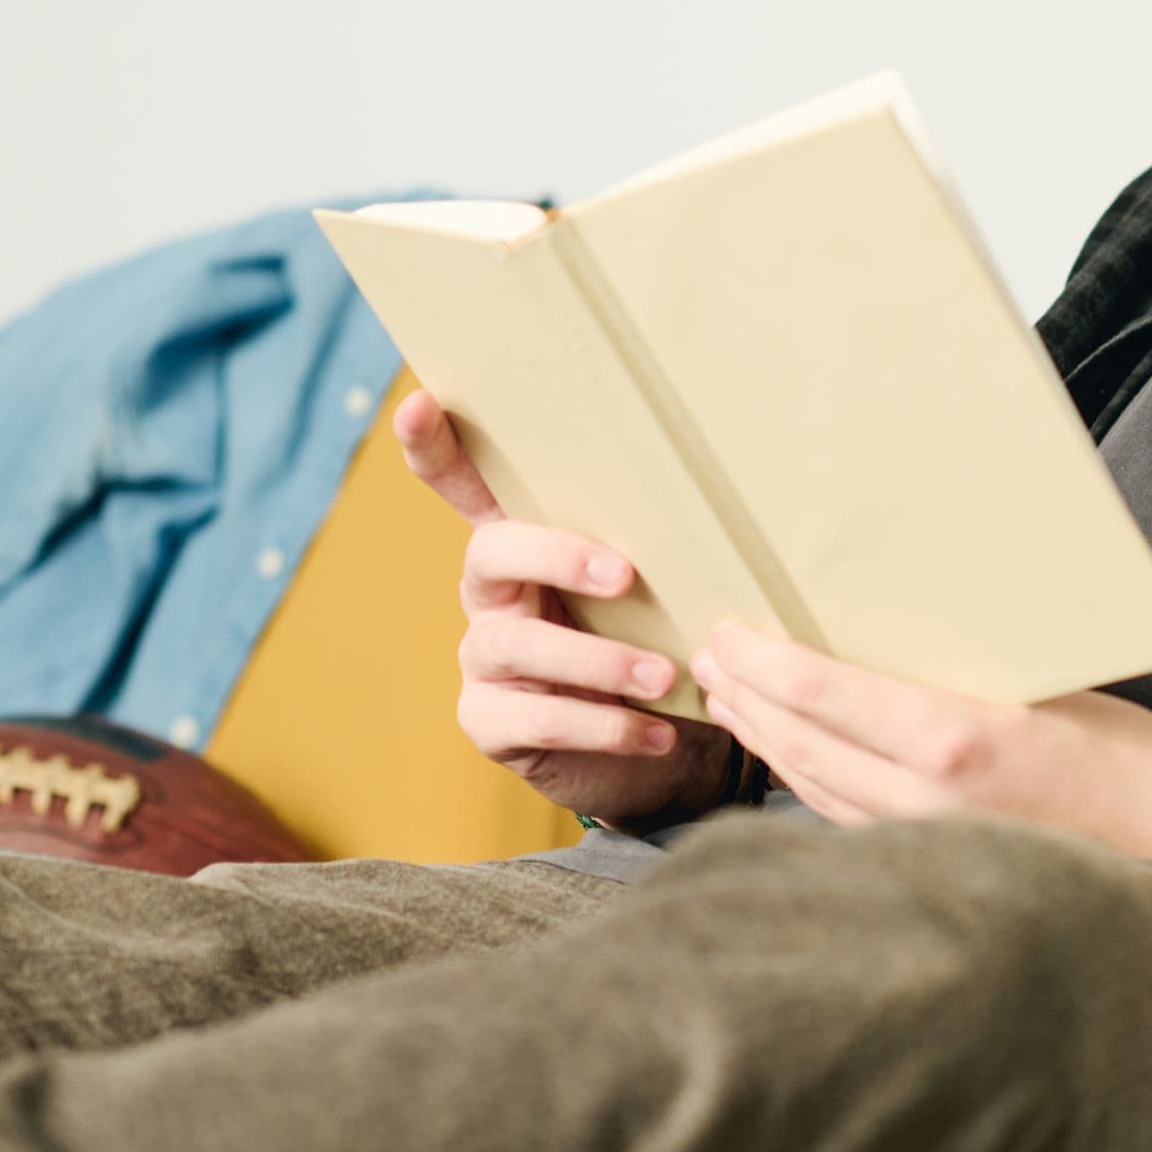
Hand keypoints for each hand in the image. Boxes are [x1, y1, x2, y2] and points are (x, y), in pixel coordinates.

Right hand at [393, 386, 733, 826]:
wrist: (639, 750)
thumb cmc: (647, 642)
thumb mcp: (650, 589)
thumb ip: (657, 545)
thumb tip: (733, 493)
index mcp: (524, 543)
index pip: (463, 484)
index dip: (432, 446)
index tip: (418, 402)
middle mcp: (489, 593)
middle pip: (490, 552)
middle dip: (556, 556)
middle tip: (626, 576)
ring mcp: (483, 657)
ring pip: (520, 644)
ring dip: (600, 660)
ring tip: (666, 676)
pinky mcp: (490, 721)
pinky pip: (538, 719)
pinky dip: (606, 726)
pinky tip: (659, 733)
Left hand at [687, 619, 1151, 847]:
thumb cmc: (1127, 750)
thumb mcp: (1043, 681)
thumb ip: (960, 664)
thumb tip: (890, 620)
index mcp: (954, 740)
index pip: (825, 695)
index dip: (765, 661)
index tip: (728, 631)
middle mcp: (925, 801)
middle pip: (802, 744)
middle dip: (749, 695)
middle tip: (710, 652)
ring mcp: (926, 842)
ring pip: (813, 787)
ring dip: (766, 738)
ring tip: (733, 696)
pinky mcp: (937, 865)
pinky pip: (846, 819)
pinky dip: (804, 781)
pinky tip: (790, 756)